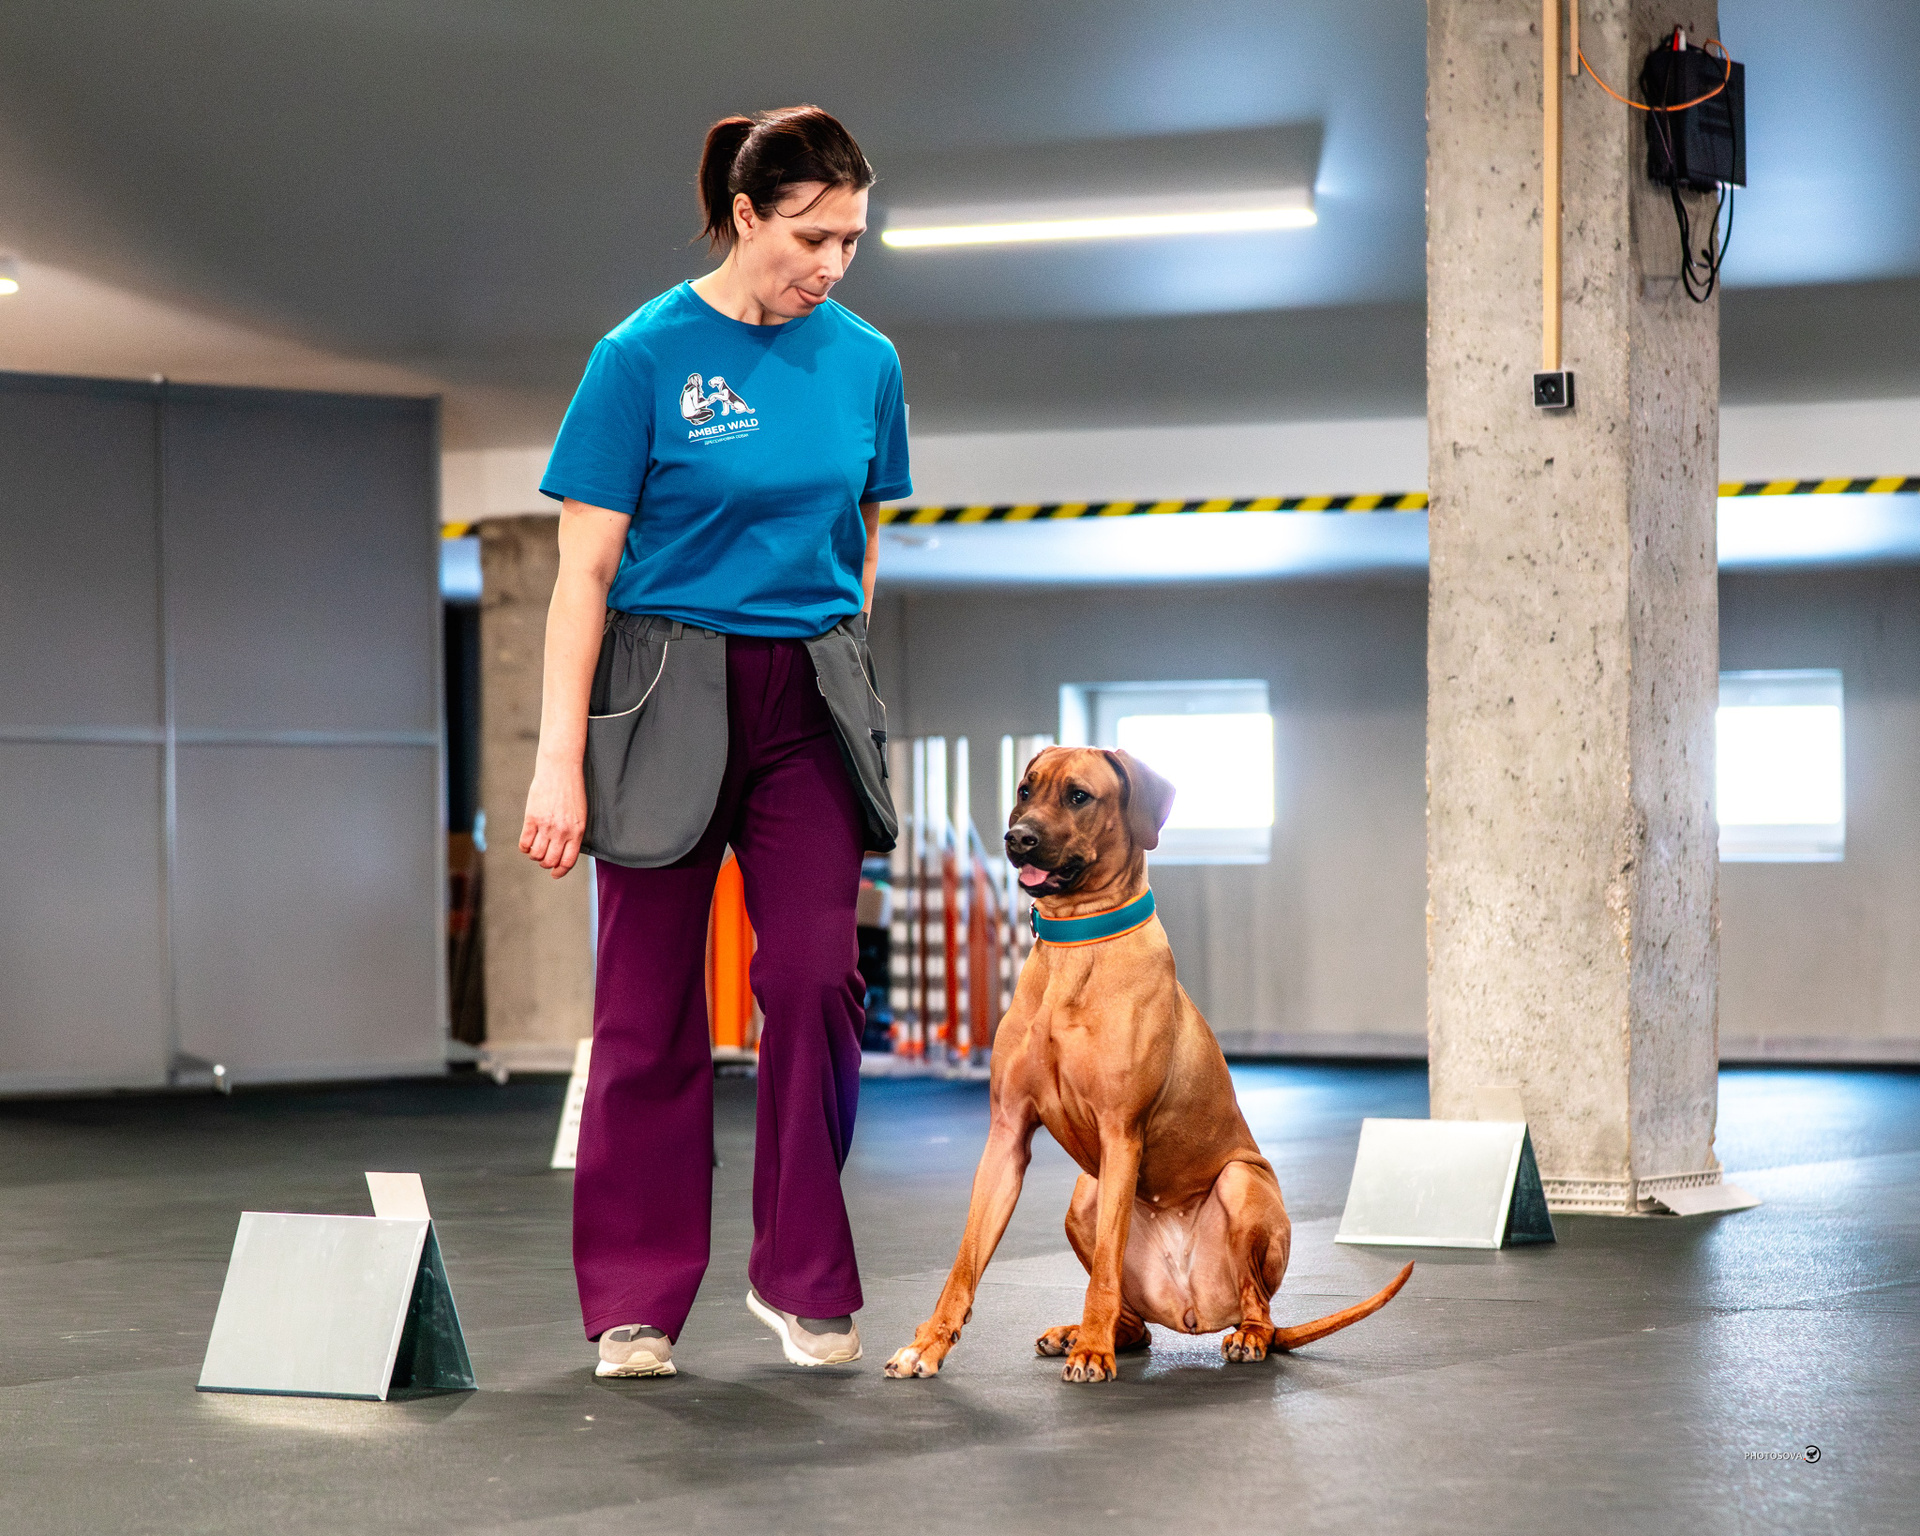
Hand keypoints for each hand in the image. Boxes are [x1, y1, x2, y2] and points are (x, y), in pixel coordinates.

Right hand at [519, 758, 586, 877]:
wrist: (560, 770)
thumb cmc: (572, 791)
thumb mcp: (580, 814)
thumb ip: (573, 833)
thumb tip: (562, 852)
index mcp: (577, 832)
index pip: (568, 862)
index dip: (560, 871)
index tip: (555, 874)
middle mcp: (562, 832)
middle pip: (550, 860)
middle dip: (546, 863)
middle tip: (543, 859)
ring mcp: (546, 826)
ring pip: (536, 854)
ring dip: (534, 856)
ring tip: (535, 849)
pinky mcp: (532, 818)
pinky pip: (524, 843)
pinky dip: (524, 848)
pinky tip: (526, 844)